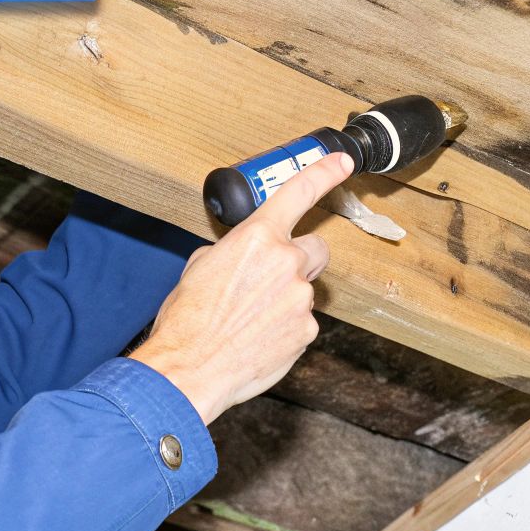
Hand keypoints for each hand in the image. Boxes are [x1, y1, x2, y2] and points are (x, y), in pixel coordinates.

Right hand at [131, 152, 352, 423]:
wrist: (189, 368)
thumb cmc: (187, 320)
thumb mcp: (200, 267)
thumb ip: (233, 251)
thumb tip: (244, 255)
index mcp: (255, 238)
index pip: (298, 193)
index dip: (324, 172)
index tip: (342, 162)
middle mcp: (285, 262)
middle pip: (314, 249)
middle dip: (298, 260)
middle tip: (268, 280)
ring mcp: (300, 299)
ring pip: (304, 290)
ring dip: (285, 299)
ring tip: (249, 320)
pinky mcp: (306, 331)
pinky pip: (301, 322)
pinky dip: (284, 328)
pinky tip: (257, 339)